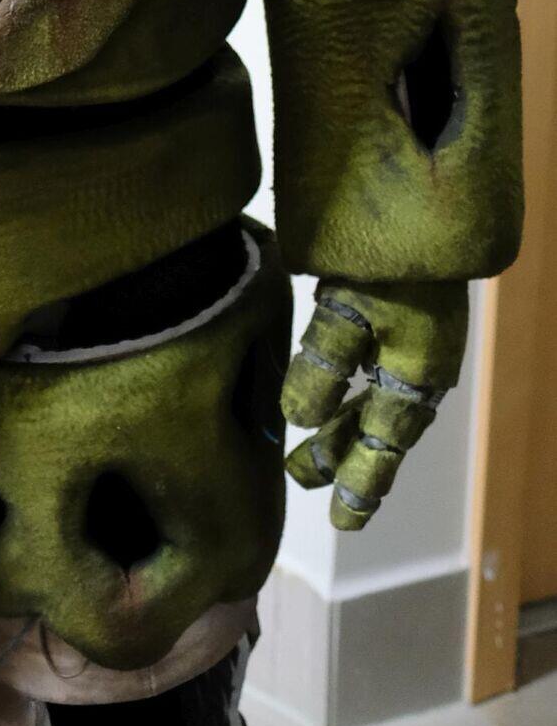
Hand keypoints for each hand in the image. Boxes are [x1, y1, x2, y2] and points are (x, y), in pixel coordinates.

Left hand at [282, 280, 467, 531]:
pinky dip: (350, 393)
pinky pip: (374, 372)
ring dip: (343, 427)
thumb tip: (296, 420)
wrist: (429, 201)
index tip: (342, 523)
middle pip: (378, 428)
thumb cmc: (389, 260)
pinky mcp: (402, 316)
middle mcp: (419, 367)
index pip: (384, 444)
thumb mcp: (348, 312)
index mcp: (414, 376)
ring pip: (374, 401)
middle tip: (307, 487)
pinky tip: (330, 395)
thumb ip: (322, 365)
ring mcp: (413, 342)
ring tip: (305, 454)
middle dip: (345, 460)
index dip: (361, 483)